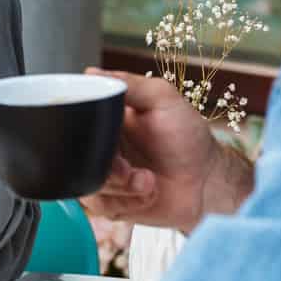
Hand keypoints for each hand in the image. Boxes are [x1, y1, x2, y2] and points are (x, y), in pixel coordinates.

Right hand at [79, 69, 248, 231]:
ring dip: (119, 187)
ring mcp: (103, 176)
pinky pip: (100, 206)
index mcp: (106, 120)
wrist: (207, 180)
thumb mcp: (163, 99)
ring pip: (85, 184)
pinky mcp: (111, 202)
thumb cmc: (188, 136)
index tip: (98, 139)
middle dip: (104, 168)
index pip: (74, 121)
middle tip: (126, 169)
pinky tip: (148, 193)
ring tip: (148, 181)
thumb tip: (91, 73)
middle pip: (74, 157)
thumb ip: (130, 85)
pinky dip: (126, 202)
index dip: (78, 132)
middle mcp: (100, 147)